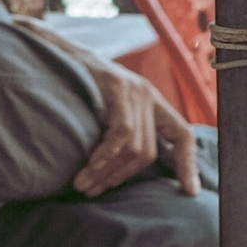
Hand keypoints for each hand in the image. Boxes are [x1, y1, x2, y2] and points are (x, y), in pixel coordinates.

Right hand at [47, 41, 201, 198]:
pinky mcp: (121, 88)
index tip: (190, 192)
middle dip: (120, 177)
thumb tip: (118, 173)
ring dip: (108, 172)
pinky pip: (122, 133)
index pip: (182, 135)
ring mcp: (137, 91)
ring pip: (135, 147)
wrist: (55, 54)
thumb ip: (119, 135)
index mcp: (152, 103)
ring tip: (84, 185)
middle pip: (148, 153)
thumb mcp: (104, 113)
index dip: (189, 164)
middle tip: (93, 191)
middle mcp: (149, 96)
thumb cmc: (77, 89)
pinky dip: (106, 156)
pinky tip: (89, 168)